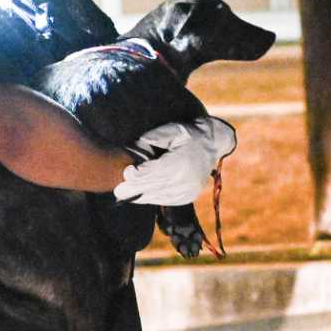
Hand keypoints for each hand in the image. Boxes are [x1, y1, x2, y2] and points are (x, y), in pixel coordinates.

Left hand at [113, 117, 237, 205]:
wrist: (212, 144)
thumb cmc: (187, 135)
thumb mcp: (171, 130)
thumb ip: (152, 139)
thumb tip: (132, 149)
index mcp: (181, 163)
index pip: (154, 172)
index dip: (137, 175)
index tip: (126, 173)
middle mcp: (185, 180)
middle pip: (154, 187)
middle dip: (134, 190)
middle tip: (118, 191)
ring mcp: (188, 190)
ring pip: (159, 196)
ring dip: (141, 196)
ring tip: (125, 195)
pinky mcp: (188, 196)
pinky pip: (166, 200)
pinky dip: (152, 198)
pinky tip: (141, 195)